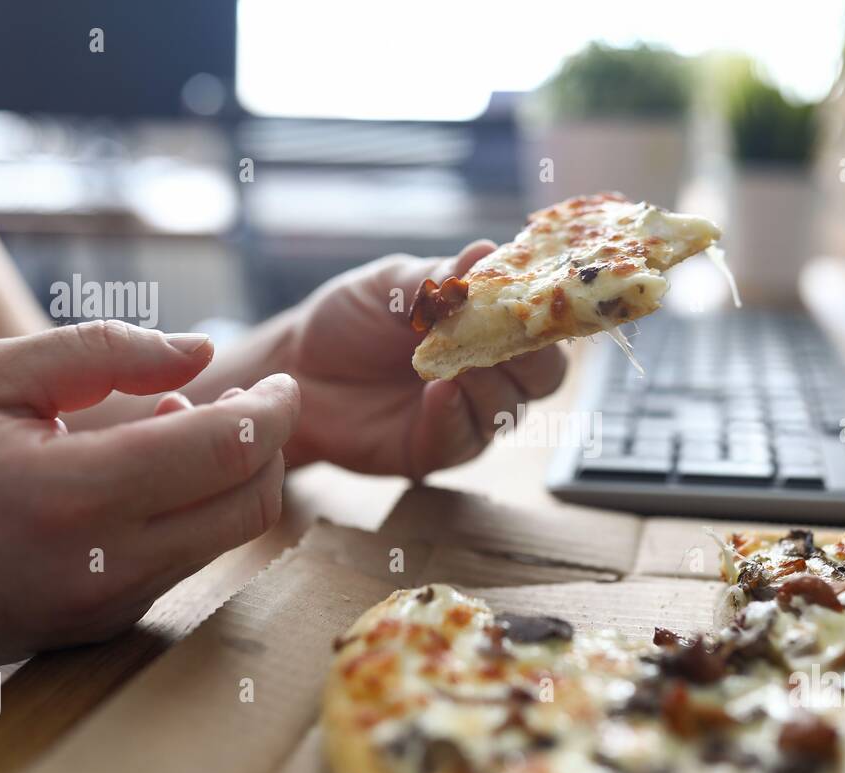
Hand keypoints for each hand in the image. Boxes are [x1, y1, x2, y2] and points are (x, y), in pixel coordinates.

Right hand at [0, 321, 299, 669]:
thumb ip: (102, 352)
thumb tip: (202, 351)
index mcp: (76, 495)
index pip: (226, 450)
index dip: (274, 411)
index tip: (283, 384)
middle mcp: (107, 564)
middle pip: (249, 503)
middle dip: (269, 446)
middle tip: (248, 402)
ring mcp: (112, 605)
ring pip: (226, 538)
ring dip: (233, 478)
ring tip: (186, 426)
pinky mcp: (111, 625)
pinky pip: (187, 563)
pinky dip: (197, 513)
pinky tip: (155, 475)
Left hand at [278, 242, 567, 477]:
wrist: (297, 366)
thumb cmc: (351, 320)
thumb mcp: (391, 286)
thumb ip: (439, 278)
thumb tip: (488, 250)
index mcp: (490, 329)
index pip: (542, 330)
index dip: (547, 318)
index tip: (532, 302)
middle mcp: (490, 376)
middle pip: (544, 377)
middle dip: (529, 357)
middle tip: (501, 335)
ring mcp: (466, 416)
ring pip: (507, 410)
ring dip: (488, 383)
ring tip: (456, 362)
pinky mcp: (435, 449)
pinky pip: (462, 440)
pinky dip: (454, 415)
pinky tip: (437, 391)